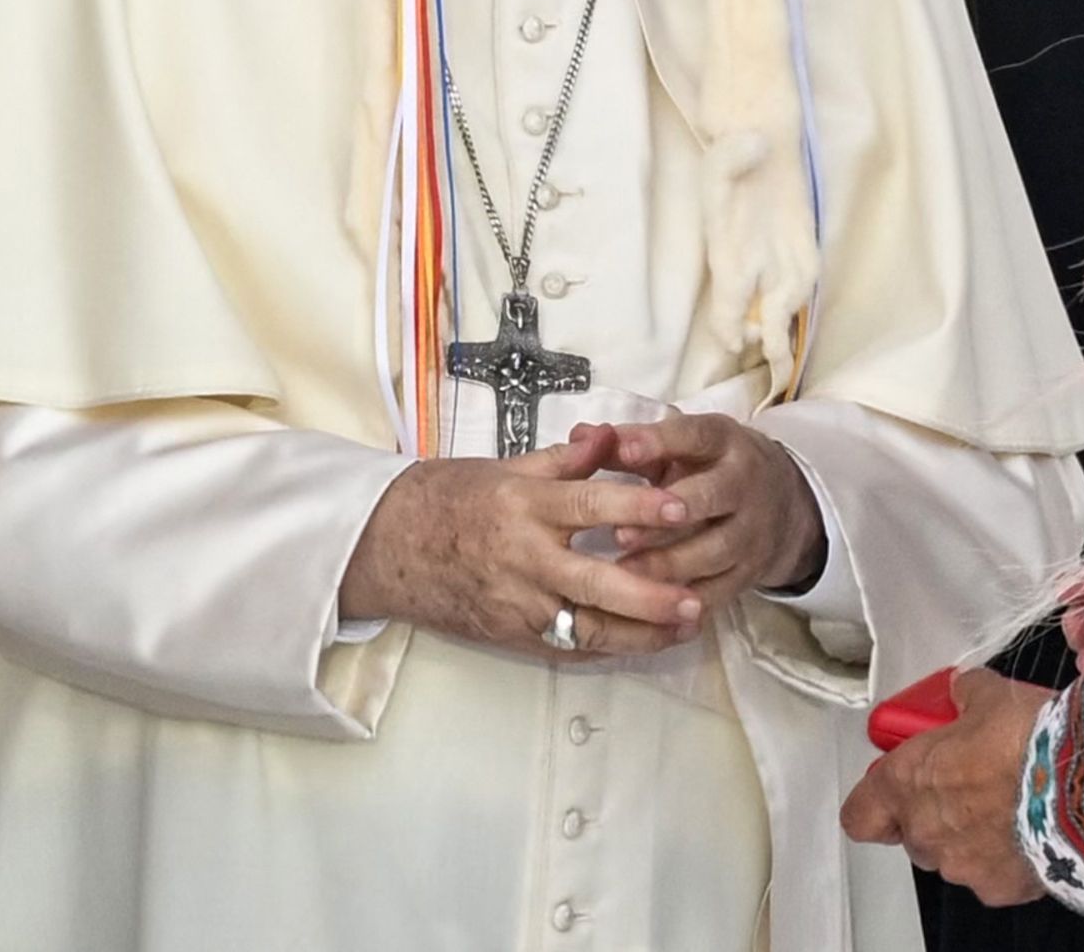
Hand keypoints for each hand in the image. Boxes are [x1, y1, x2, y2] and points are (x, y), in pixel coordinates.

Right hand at [339, 428, 701, 658]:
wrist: (386, 546)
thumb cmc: (448, 498)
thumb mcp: (507, 467)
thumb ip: (568, 458)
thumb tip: (615, 434)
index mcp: (525, 506)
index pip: (591, 505)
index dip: (639, 506)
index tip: (683, 508)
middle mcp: (523, 559)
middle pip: (595, 583)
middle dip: (650, 596)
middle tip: (697, 598)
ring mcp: (516, 603)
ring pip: (585, 628)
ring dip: (639, 633)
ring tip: (685, 627)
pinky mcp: (509, 634)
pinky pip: (565, 647)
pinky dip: (607, 648)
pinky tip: (645, 641)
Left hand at [597, 414, 826, 611]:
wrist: (784, 504)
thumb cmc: (711, 469)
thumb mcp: (682, 447)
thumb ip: (631, 443)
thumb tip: (580, 435)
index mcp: (724, 442)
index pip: (695, 436)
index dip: (659, 442)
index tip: (622, 451)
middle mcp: (745, 483)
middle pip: (713, 496)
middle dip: (670, 512)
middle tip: (622, 532)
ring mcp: (752, 531)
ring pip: (715, 550)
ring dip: (670, 564)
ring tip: (624, 575)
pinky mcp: (750, 572)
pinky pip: (720, 592)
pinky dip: (686, 604)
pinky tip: (652, 612)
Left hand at [840, 670, 1054, 906]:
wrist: (1080, 785)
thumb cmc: (1026, 738)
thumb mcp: (992, 695)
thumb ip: (967, 694)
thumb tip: (964, 690)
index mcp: (907, 782)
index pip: (860, 813)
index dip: (876, 800)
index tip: (898, 781)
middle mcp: (924, 831)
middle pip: (912, 832)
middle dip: (937, 810)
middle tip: (972, 781)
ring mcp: (960, 865)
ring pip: (954, 854)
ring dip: (974, 834)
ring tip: (1015, 803)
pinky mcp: (999, 887)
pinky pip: (996, 872)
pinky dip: (1010, 856)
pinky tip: (1037, 828)